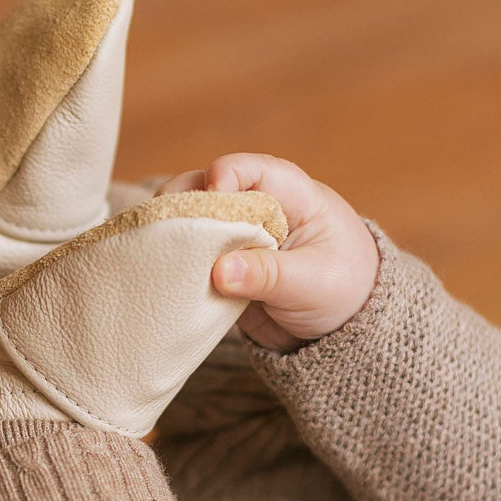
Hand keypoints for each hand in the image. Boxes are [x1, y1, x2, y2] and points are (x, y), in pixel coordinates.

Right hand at [162, 154, 377, 350]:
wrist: (342, 330)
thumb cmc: (343, 290)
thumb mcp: (313, 283)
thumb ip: (269, 275)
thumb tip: (220, 272)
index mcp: (291, 195)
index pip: (251, 169)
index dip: (225, 177)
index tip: (210, 199)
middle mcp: (257, 207)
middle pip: (206, 187)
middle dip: (182, 203)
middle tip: (164, 228)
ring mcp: (235, 236)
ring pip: (191, 220)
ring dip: (172, 234)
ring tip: (157, 253)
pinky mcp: (220, 266)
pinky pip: (189, 256)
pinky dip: (173, 262)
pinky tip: (160, 273)